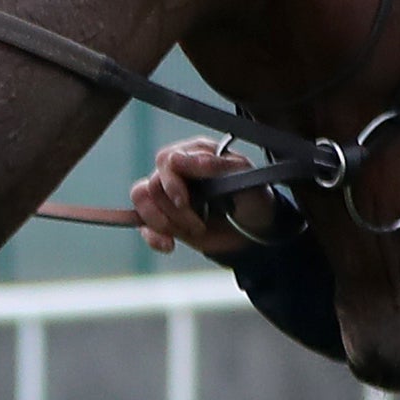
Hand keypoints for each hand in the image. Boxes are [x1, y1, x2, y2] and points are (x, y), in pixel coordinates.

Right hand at [128, 134, 255, 258]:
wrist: (257, 231)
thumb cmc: (253, 198)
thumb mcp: (243, 178)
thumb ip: (212, 165)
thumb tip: (178, 159)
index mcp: (195, 154)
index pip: (166, 161)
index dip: (171, 183)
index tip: (184, 201)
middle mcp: (177, 172)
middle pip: (151, 186)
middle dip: (175, 212)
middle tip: (200, 224)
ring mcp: (169, 196)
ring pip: (141, 202)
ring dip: (162, 223)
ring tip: (190, 232)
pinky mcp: (165, 219)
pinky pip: (143, 225)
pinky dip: (153, 237)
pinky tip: (169, 245)